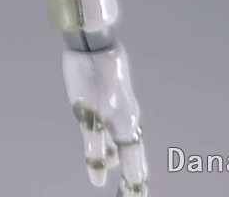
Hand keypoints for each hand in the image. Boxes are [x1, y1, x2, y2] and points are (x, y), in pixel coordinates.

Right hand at [62, 41, 148, 193]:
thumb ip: (105, 117)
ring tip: (132, 193)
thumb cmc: (98, 68)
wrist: (92, 46)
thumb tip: (108, 135)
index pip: (136, 152)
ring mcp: (109, 116)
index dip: (137, 172)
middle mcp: (124, 120)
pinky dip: (96, 162)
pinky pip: (94, 141)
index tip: (139, 189)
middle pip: (134, 157)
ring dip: (128, 175)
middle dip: (136, 180)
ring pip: (122, 153)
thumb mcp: (104, 97)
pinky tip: (97, 179)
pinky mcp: (90, 110)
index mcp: (129, 118)